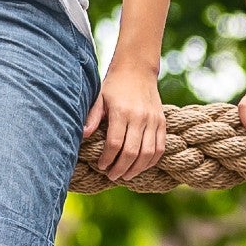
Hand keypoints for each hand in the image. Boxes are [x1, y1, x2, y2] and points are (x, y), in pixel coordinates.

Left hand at [84, 64, 168, 181]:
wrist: (137, 70)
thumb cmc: (114, 86)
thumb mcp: (99, 98)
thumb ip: (92, 117)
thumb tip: (83, 136)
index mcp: (121, 112)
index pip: (115, 144)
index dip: (107, 159)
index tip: (101, 166)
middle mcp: (139, 117)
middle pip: (131, 152)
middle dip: (120, 168)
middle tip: (111, 176)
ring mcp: (153, 120)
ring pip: (148, 154)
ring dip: (136, 169)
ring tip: (125, 175)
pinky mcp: (162, 122)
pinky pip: (160, 148)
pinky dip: (151, 162)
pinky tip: (140, 167)